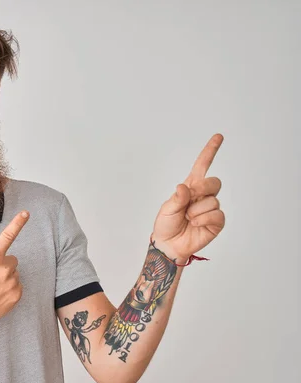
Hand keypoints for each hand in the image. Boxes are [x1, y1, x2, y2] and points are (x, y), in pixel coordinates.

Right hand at [0, 210, 29, 328]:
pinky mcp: (17, 294)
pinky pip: (17, 285)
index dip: (17, 223)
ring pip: (14, 273)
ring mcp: (12, 282)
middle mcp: (4, 268)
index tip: (25, 213)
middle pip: (12, 260)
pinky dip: (10, 289)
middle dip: (4, 265)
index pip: (7, 237)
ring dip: (7, 278)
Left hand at [152, 134, 225, 262]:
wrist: (169, 244)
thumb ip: (177, 198)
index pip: (202, 166)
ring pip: (212, 201)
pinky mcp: (216, 222)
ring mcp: (211, 208)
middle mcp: (203, 195)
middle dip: (203, 188)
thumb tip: (185, 187)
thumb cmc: (166, 224)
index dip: (210, 151)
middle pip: (214, 182)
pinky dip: (203, 219)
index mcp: (190, 187)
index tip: (218, 136)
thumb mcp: (167, 209)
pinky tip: (196, 224)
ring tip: (188, 218)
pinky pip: (216, 215)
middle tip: (190, 199)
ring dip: (196, 211)